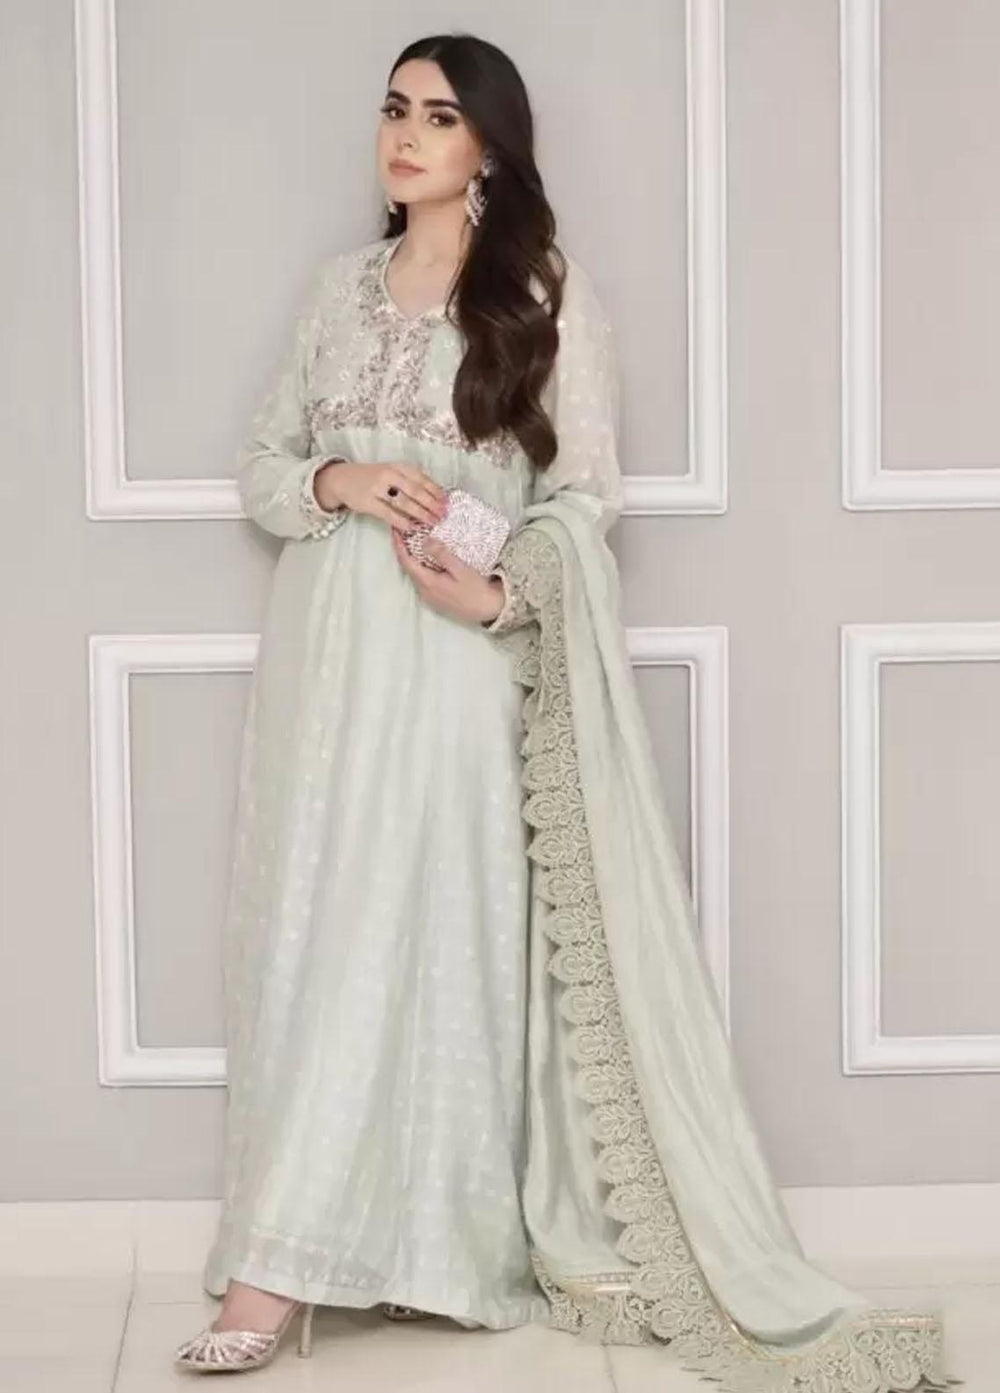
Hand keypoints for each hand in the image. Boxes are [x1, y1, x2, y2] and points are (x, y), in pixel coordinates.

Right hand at [315, 459, 447, 530]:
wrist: (343, 479)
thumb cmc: (373, 477)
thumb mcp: (392, 472)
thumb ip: (410, 480)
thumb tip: (436, 495)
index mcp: (398, 466)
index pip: (422, 478)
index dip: (436, 491)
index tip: (446, 502)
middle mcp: (389, 474)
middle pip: (416, 491)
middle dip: (431, 504)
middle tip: (442, 515)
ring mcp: (378, 488)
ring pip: (404, 502)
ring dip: (421, 513)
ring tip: (432, 522)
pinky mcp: (368, 502)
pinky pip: (389, 514)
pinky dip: (402, 521)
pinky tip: (412, 527)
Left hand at [390, 529, 505, 625]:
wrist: (490, 610)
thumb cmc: (477, 590)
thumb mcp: (461, 569)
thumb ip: (442, 555)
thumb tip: (425, 541)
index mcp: (428, 583)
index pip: (406, 562)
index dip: (398, 545)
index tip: (396, 530)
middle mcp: (424, 592)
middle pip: (408, 568)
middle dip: (404, 550)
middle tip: (405, 532)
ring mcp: (429, 597)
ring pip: (415, 574)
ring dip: (413, 558)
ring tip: (414, 542)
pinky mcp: (436, 599)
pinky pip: (423, 580)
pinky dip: (421, 567)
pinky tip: (428, 559)